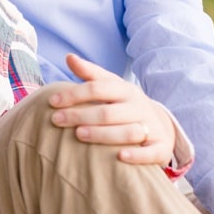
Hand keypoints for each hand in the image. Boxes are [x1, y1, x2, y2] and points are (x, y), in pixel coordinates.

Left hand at [48, 53, 175, 165]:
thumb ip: (90, 73)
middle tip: (57, 120)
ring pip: (128, 131)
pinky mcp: (160, 147)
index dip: (74, 94)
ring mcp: (151, 127)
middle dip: (81, 116)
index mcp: (125, 90)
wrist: (159, 125)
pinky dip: (137, 155)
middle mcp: (138, 107)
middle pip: (108, 112)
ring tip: (79, 135)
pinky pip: (150, 152)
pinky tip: (120, 157)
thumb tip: (69, 57)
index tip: (52, 102)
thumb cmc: (124, 104)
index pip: (98, 88)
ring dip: (103, 134)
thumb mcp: (111, 86)